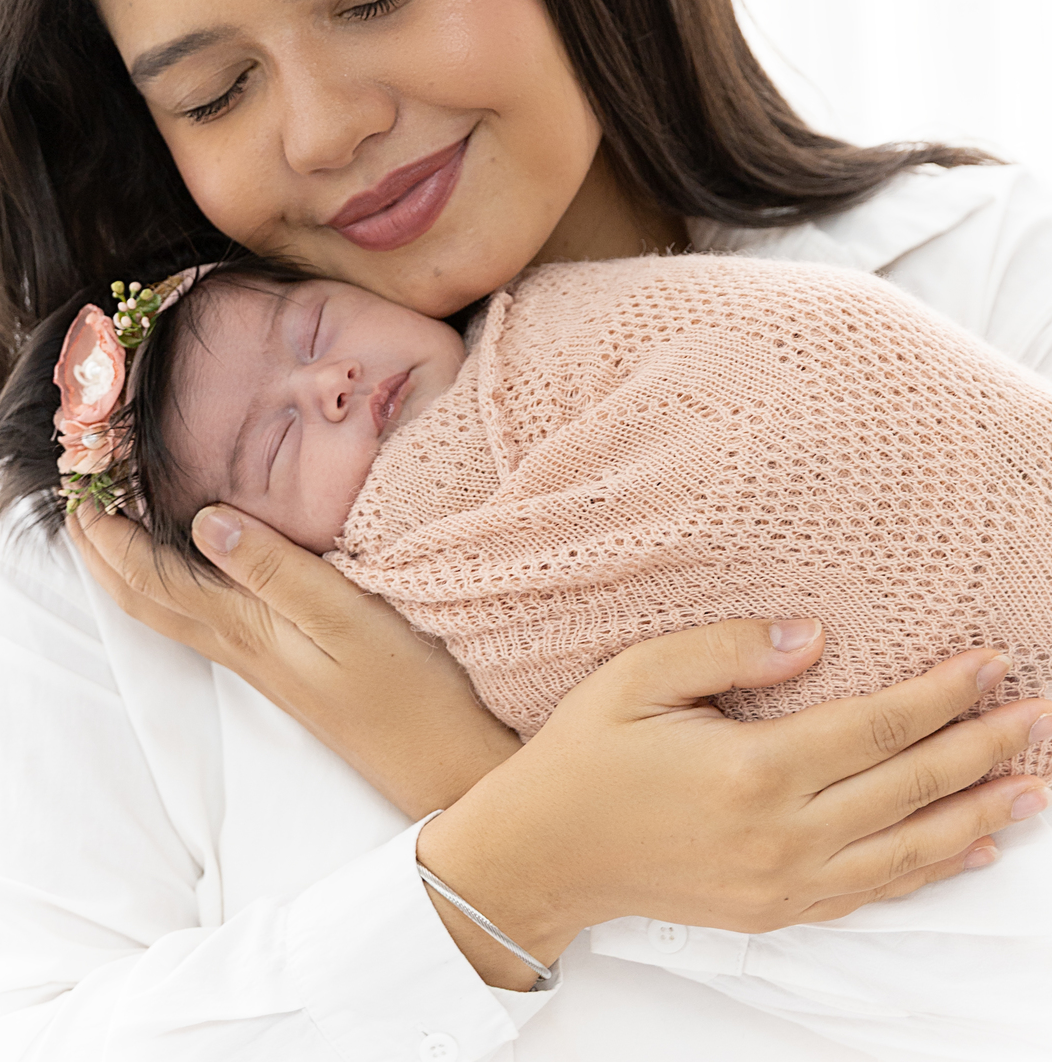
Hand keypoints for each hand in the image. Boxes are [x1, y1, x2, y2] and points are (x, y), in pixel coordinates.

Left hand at [69, 503, 519, 813]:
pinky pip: (204, 614)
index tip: (79, 482)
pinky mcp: (285, 662)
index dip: (107, 535)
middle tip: (75, 489)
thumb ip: (278, 571)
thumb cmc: (409, 691)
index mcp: (246, 630)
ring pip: (169, 608)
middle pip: (144, 598)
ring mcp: (262, 658)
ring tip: (112, 516)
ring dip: (129, 564)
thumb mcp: (349, 618)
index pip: (151, 579)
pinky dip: (174, 579)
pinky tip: (191, 558)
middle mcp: (241, 647)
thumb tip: (204, 521)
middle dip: (100, 548)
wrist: (446, 767)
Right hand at [417, 619, 1051, 985]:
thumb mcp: (638, 676)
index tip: (990, 662)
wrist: (544, 856)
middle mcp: (781, 836)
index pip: (876, 729)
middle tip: (1038, 715)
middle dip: (982, 748)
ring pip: (908, 850)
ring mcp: (784, 884)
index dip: (941, 695)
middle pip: (909, 789)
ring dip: (979, 816)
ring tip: (1033, 785)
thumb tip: (814, 635)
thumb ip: (727, 648)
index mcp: (752, 770)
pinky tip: (971, 847)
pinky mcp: (778, 910)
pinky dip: (932, 868)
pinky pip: (875, 890)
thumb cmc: (584, 755)